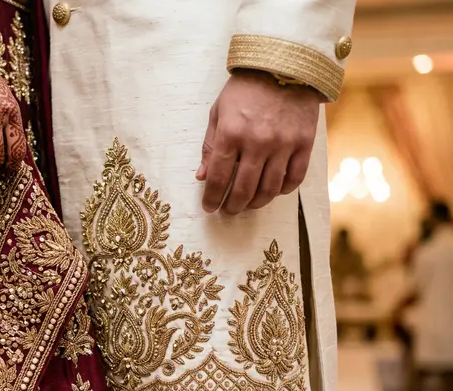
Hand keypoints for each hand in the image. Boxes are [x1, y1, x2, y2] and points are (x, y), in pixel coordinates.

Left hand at [197, 69, 320, 214]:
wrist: (285, 63)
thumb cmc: (246, 88)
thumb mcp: (219, 112)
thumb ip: (209, 146)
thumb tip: (201, 177)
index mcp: (231, 133)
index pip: (218, 177)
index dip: (212, 197)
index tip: (209, 207)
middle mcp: (257, 142)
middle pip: (243, 189)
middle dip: (232, 206)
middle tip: (228, 210)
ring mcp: (283, 144)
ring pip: (269, 189)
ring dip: (256, 203)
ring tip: (248, 204)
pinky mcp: (304, 143)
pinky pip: (295, 178)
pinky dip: (282, 190)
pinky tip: (273, 191)